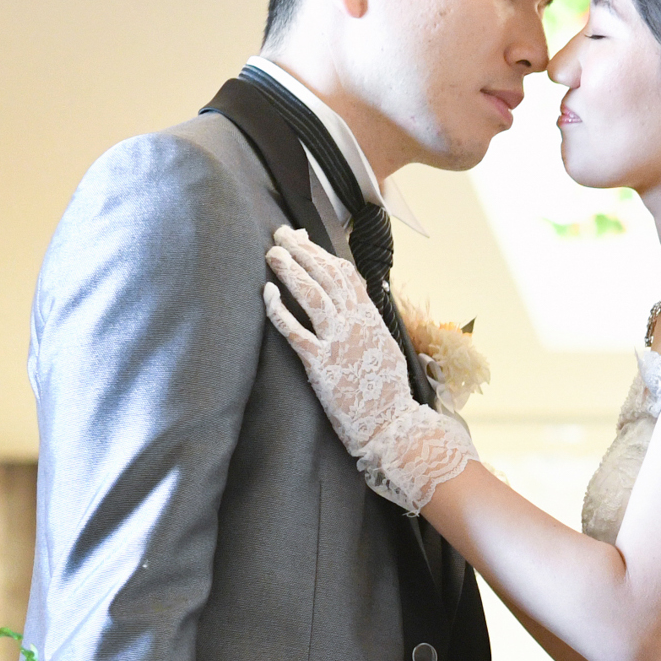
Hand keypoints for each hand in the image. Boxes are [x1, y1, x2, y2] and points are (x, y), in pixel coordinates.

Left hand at [262, 228, 476, 513]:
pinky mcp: (321, 364)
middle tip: (281, 233)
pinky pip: (295, 331)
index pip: (347, 276)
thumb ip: (371, 326)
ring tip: (272, 252)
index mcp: (372, 320)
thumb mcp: (386, 350)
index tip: (305, 239)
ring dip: (291, 270)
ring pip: (313, 295)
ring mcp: (339, 343)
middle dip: (303, 251)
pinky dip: (279, 310)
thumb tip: (361, 307)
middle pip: (327, 277)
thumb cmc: (388, 395)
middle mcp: (357, 325)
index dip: (323, 254)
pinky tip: (267, 293)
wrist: (394, 426)